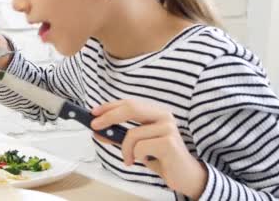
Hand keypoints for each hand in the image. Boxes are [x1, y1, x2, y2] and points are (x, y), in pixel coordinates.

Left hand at [91, 99, 207, 198]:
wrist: (184, 175)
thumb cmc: (159, 157)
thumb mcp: (135, 144)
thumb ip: (119, 135)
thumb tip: (97, 130)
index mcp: (156, 112)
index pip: (129, 103)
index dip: (110, 106)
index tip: (93, 112)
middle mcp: (164, 115)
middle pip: (130, 108)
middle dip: (109, 117)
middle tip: (95, 127)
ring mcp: (168, 128)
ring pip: (132, 134)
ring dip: (125, 150)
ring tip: (130, 159)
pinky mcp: (169, 143)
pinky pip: (140, 148)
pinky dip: (137, 157)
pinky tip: (147, 162)